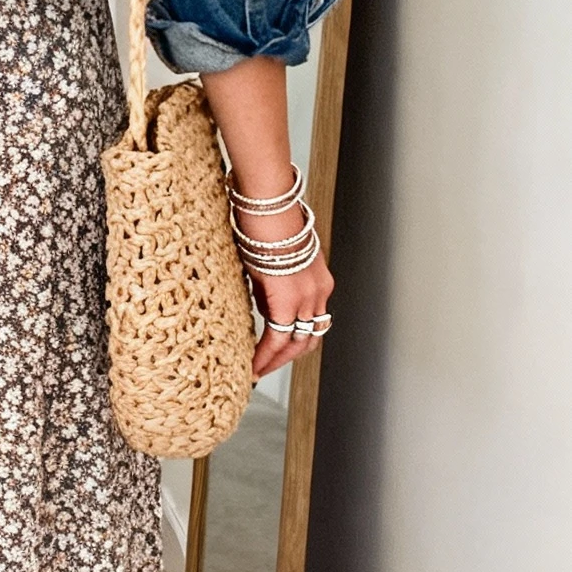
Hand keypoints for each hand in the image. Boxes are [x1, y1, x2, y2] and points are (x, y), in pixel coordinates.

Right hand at [196, 56, 334, 380]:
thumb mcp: (270, 254)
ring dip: (278, 360)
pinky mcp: (289, 300)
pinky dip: (267, 355)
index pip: (310, 319)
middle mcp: (319, 290)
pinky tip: (253, 365)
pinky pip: (279, 338)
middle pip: (310, 337)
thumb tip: (259, 297)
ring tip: (257, 370)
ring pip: (298, 343)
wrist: (267, 201)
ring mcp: (308, 296)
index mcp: (317, 277)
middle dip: (288, 357)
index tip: (275, 351)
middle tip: (267, 367)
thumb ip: (269, 279)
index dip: (293, 341)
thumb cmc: (264, 215)